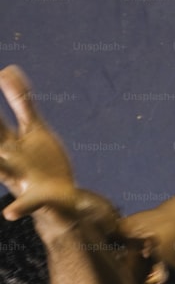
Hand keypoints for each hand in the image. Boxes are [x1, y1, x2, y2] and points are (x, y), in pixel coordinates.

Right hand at [0, 65, 79, 222]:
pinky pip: (26, 204)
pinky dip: (18, 208)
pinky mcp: (37, 198)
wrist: (60, 199)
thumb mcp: (33, 129)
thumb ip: (20, 101)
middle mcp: (7, 158)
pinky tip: (9, 214)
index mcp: (6, 140)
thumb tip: (6, 69)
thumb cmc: (42, 162)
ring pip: (1, 171)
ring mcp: (20, 179)